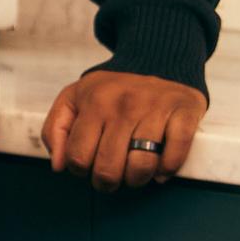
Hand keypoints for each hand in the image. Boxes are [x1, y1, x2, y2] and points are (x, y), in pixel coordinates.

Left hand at [42, 70, 207, 193]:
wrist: (157, 58)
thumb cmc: (112, 88)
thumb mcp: (74, 97)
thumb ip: (55, 128)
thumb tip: (58, 165)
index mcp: (94, 102)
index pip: (78, 158)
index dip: (81, 170)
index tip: (90, 165)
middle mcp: (124, 105)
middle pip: (108, 169)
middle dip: (107, 182)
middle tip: (111, 177)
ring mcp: (155, 109)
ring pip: (141, 167)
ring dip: (136, 179)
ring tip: (135, 172)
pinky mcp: (183, 113)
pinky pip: (174, 156)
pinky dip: (166, 169)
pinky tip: (160, 166)